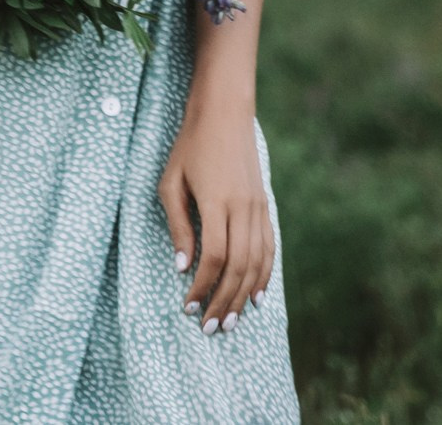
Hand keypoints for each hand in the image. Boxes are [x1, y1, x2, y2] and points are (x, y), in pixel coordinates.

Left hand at [158, 98, 274, 333]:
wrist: (225, 113)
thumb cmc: (190, 146)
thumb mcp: (171, 181)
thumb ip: (178, 224)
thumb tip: (182, 265)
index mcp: (217, 202)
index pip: (213, 257)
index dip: (201, 286)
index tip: (187, 305)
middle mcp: (243, 208)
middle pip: (237, 267)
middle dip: (223, 301)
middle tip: (210, 328)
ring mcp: (258, 207)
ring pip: (256, 262)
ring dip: (243, 295)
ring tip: (230, 320)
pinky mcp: (265, 205)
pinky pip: (269, 247)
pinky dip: (264, 275)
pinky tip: (256, 295)